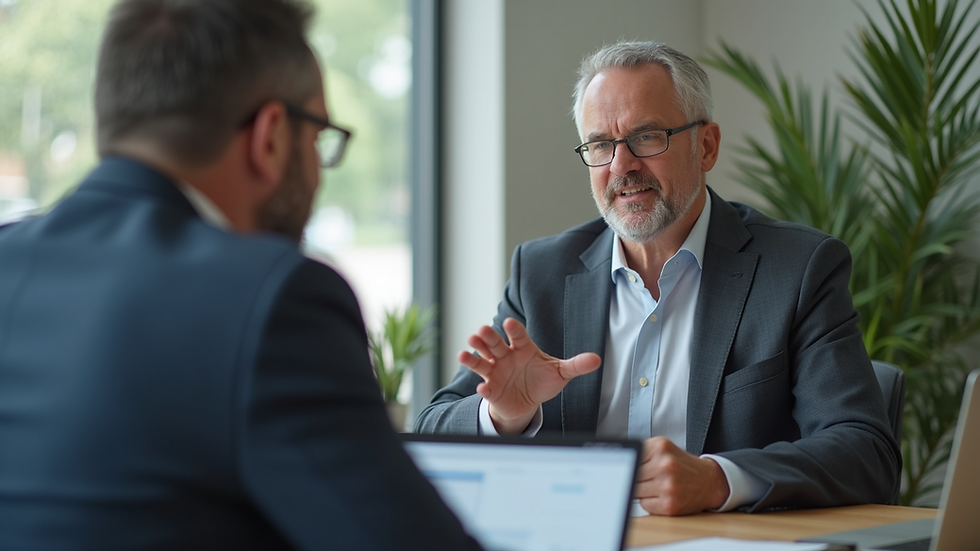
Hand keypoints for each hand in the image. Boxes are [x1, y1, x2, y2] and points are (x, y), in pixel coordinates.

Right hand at [458, 317, 600, 433]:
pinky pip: (485, 387)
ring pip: (481, 362)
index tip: (510, 323)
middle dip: (487, 338)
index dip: (514, 330)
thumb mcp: (560, 373)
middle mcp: (505, 356)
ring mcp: (495, 372)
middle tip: (480, 331)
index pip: (518, 336)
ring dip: (473, 358)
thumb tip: (597, 359)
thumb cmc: (542, 380)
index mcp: (522, 348)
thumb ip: (576, 365)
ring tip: (464, 354)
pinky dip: (483, 388)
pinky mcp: (491, 389)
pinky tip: (482, 388)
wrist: (527, 402)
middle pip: (494, 344)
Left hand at [635, 437, 729, 515]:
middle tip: (648, 477)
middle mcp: (665, 465)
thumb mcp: (663, 449)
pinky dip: (650, 502)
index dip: (628, 464)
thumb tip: (618, 464)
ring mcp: (668, 486)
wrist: (709, 481)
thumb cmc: (681, 465)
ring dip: (642, 491)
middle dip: (635, 478)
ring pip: (635, 491)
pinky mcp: (670, 505)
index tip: (628, 467)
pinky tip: (662, 495)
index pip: (630, 456)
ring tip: (657, 485)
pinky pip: (644, 504)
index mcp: (660, 447)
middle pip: (631, 475)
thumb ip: (642, 452)